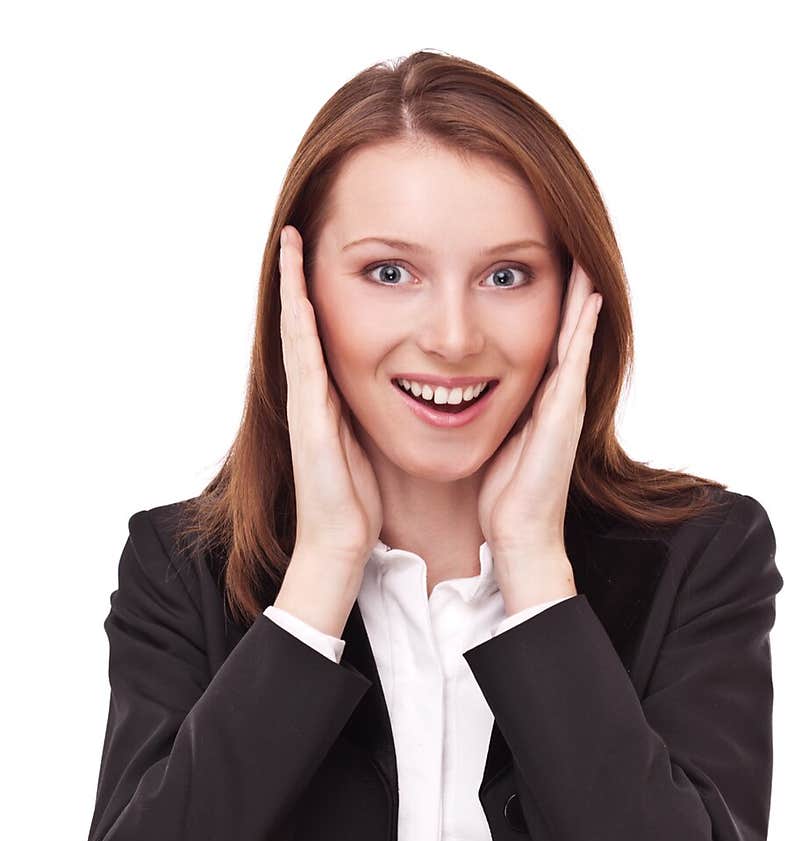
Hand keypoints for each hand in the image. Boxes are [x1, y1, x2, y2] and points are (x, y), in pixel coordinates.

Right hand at [279, 225, 383, 561]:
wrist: (340, 541)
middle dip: (298, 277)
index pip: (322, 334)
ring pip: (296, 331)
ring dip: (292, 286)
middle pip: (302, 322)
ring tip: (291, 242)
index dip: (319, 294)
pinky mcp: (307, 415)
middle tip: (297, 230)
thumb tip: (398, 391)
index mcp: (329, 398)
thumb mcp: (370, 443)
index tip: (322, 255)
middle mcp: (311, 394)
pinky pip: (302, 359)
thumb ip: (373, 413)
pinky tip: (297, 293)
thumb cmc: (358, 500)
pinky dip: (298, 323)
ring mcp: (305, 402)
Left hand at [476, 262, 602, 553]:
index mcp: (536, 400)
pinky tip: (588, 297)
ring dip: (581, 296)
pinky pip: (576, 360)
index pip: (540, 338)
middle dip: (568, 289)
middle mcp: (557, 397)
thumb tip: (454, 391)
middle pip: (566, 329)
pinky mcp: (565, 415)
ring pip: (576, 336)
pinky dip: (584, 327)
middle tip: (570, 242)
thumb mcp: (489, 439)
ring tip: (585, 253)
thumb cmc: (500, 497)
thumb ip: (485, 411)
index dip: (540, 303)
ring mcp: (565, 404)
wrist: (519, 535)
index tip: (534, 263)